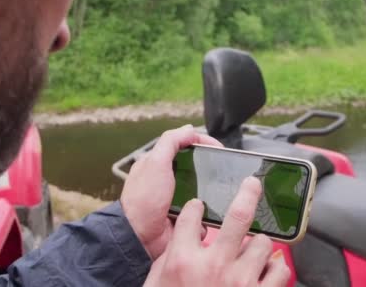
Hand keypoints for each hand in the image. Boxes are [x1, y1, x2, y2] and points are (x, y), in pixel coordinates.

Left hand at [120, 124, 221, 259]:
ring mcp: (177, 198)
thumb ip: (170, 142)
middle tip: (225, 171)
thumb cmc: (144, 198)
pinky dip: (206, 212)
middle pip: (197, 166)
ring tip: (224, 192)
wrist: (140, 237)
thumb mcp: (155, 163)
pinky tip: (211, 212)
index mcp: (159, 163)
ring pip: (203, 189)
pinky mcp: (183, 216)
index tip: (219, 149)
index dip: (203, 143)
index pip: (185, 145)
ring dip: (211, 193)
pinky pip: (202, 211)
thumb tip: (189, 129)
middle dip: (211, 168)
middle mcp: (168, 179)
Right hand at [144, 177, 290, 286]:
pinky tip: (267, 268)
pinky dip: (276, 267)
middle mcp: (214, 266)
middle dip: (248, 193)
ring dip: (259, 244)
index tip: (200, 206)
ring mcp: (239, 282)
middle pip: (237, 216)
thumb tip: (184, 236)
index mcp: (183, 260)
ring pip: (263, 243)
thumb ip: (171, 257)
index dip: (197, 206)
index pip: (193, 216)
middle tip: (252, 184)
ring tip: (252, 250)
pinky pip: (280, 271)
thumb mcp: (158, 282)